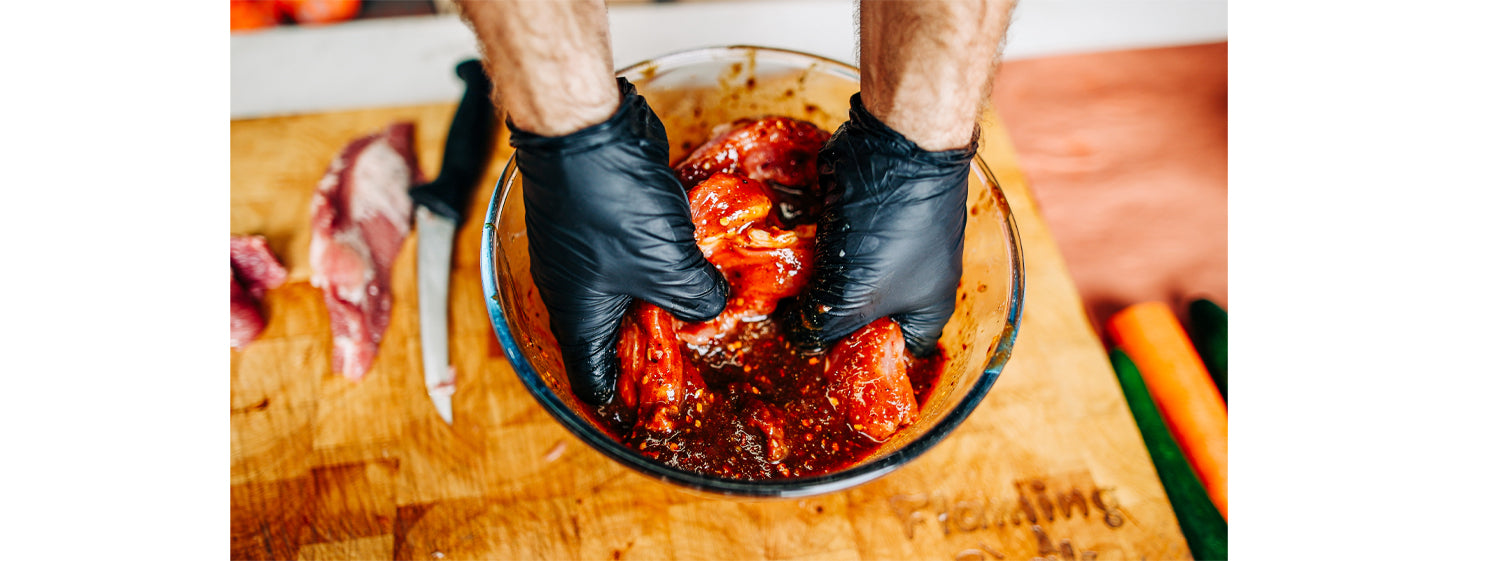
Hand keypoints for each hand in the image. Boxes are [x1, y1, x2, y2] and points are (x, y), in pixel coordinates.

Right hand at [510, 77, 728, 404]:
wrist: (586, 131)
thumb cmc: (612, 207)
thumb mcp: (668, 268)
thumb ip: (697, 300)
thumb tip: (711, 306)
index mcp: (579, 318)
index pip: (593, 380)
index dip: (623, 404)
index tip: (650, 420)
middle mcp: (578, 292)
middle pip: (618, 338)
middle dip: (657, 350)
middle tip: (696, 361)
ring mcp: (591, 254)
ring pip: (633, 292)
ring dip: (668, 299)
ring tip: (707, 308)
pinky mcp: (608, 221)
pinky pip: (641, 255)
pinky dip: (667, 261)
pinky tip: (701, 257)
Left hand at [784, 94, 976, 355]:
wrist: (898, 142)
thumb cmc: (892, 229)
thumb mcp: (856, 296)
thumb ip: (823, 326)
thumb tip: (796, 338)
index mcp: (924, 310)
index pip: (893, 356)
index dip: (859, 366)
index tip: (817, 369)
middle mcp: (907, 282)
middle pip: (858, 318)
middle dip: (823, 323)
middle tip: (783, 333)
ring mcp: (881, 246)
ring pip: (836, 280)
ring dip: (807, 286)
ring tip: (769, 301)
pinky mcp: (856, 216)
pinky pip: (825, 246)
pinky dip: (803, 252)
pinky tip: (773, 262)